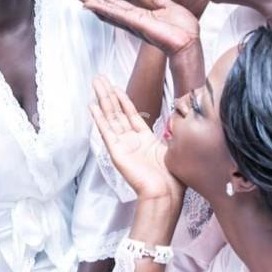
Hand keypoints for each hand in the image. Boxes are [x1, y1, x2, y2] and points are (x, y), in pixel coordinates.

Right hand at [60, 0, 199, 55]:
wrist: (189, 42)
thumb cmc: (182, 28)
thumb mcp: (169, 6)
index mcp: (138, 8)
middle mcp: (131, 14)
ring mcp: (131, 19)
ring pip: (105, 4)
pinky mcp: (135, 23)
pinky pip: (115, 14)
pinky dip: (101, 8)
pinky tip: (88, 3)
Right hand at [89, 75, 183, 202]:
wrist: (165, 193)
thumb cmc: (172, 177)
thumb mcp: (174, 149)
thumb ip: (171, 133)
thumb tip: (179, 118)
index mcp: (145, 140)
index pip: (130, 114)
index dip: (122, 99)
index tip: (115, 86)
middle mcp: (131, 140)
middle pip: (117, 111)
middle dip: (108, 94)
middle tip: (99, 79)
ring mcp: (122, 145)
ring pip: (110, 117)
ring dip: (103, 99)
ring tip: (95, 84)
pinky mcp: (116, 152)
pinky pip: (105, 131)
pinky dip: (99, 118)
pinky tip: (92, 106)